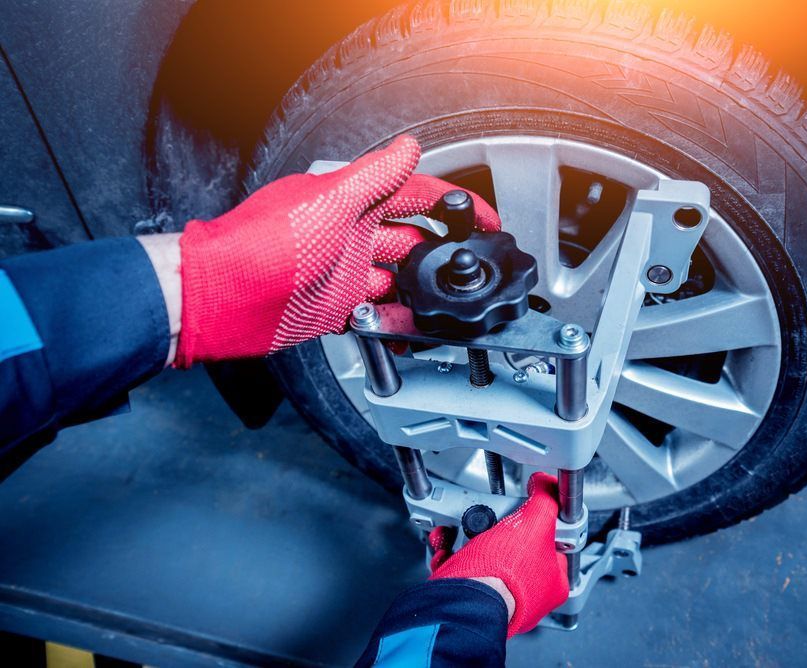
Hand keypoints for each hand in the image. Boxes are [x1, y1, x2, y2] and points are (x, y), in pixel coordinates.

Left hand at [168, 135, 499, 367]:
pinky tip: (406, 326)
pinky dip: (394, 321)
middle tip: (470, 265)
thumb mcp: (330, 202)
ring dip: (420, 290)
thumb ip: (374, 177)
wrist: (224, 297)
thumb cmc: (264, 244)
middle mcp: (352, 235)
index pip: (415, 195)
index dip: (453, 205)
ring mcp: (345, 272)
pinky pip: (377, 314)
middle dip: (443, 252)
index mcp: (352, 202)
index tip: (484, 218)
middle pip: (413, 240)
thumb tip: (407, 147)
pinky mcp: (336, 308)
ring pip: (398, 280)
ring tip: (443, 301)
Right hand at [428, 472, 569, 637]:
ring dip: (468, 538)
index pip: (552, 544)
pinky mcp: (469, 597)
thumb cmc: (506, 574)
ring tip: (464, 530)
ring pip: (484, 556)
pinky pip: (460, 568)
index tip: (526, 512)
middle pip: (513, 547)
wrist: (465, 599)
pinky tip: (448, 544)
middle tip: (490, 520)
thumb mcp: (535, 522)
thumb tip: (546, 484)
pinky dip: (450, 553)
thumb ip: (544, 499)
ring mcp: (498, 597)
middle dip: (495, 527)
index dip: (538, 523)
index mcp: (552, 582)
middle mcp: (527, 594)